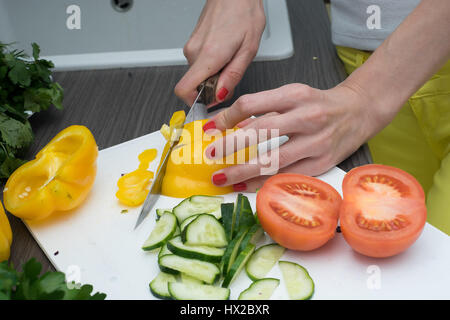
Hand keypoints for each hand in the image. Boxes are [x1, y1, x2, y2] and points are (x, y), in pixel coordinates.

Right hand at [174, 0, 265, 105]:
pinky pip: (199, 63)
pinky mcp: (193, 42)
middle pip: (194, 84)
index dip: (195, 102)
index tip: (210, 102)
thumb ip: (232, 76)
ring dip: (213, 75)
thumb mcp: (248, 50)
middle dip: (212, 88)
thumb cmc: (244, 13)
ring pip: (198, 74)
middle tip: (230, 76)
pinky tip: (224, 54)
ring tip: (230, 60)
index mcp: (208, 56)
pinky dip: (211, 65)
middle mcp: (194, 51)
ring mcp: (191, 46)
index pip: (184, 89)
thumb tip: (221, 95)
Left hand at [203, 83, 385, 191]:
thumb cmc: (320, 103)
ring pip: (273, 160)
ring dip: (243, 171)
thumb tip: (232, 126)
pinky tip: (246, 186)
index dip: (227, 117)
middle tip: (210, 155)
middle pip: (261, 132)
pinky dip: (263, 182)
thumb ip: (263, 109)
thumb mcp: (291, 95)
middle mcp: (306, 117)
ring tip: (222, 178)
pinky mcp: (321, 163)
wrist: (358, 111)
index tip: (211, 128)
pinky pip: (287, 176)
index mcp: (295, 95)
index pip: (252, 104)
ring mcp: (315, 142)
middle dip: (231, 145)